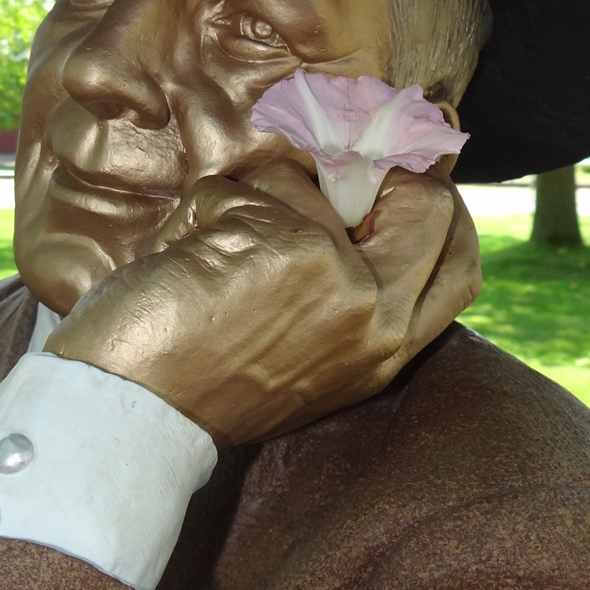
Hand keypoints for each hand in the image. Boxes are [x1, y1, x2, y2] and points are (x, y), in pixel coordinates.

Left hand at [45, 161, 480, 446]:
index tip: (384, 186)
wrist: (130, 417)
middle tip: (319, 175)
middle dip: (380, 172)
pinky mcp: (287, 246)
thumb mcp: (301, 349)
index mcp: (387, 352)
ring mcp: (341, 280)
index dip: (431, 209)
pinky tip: (178, 260)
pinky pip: (242, 187)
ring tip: (209, 252)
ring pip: (307, 181)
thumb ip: (346, 287)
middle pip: (432, 204)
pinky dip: (199, 212)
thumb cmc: (197, 379)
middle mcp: (380, 319)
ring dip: (248, 201)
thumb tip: (346, 186)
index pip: (459, 265)